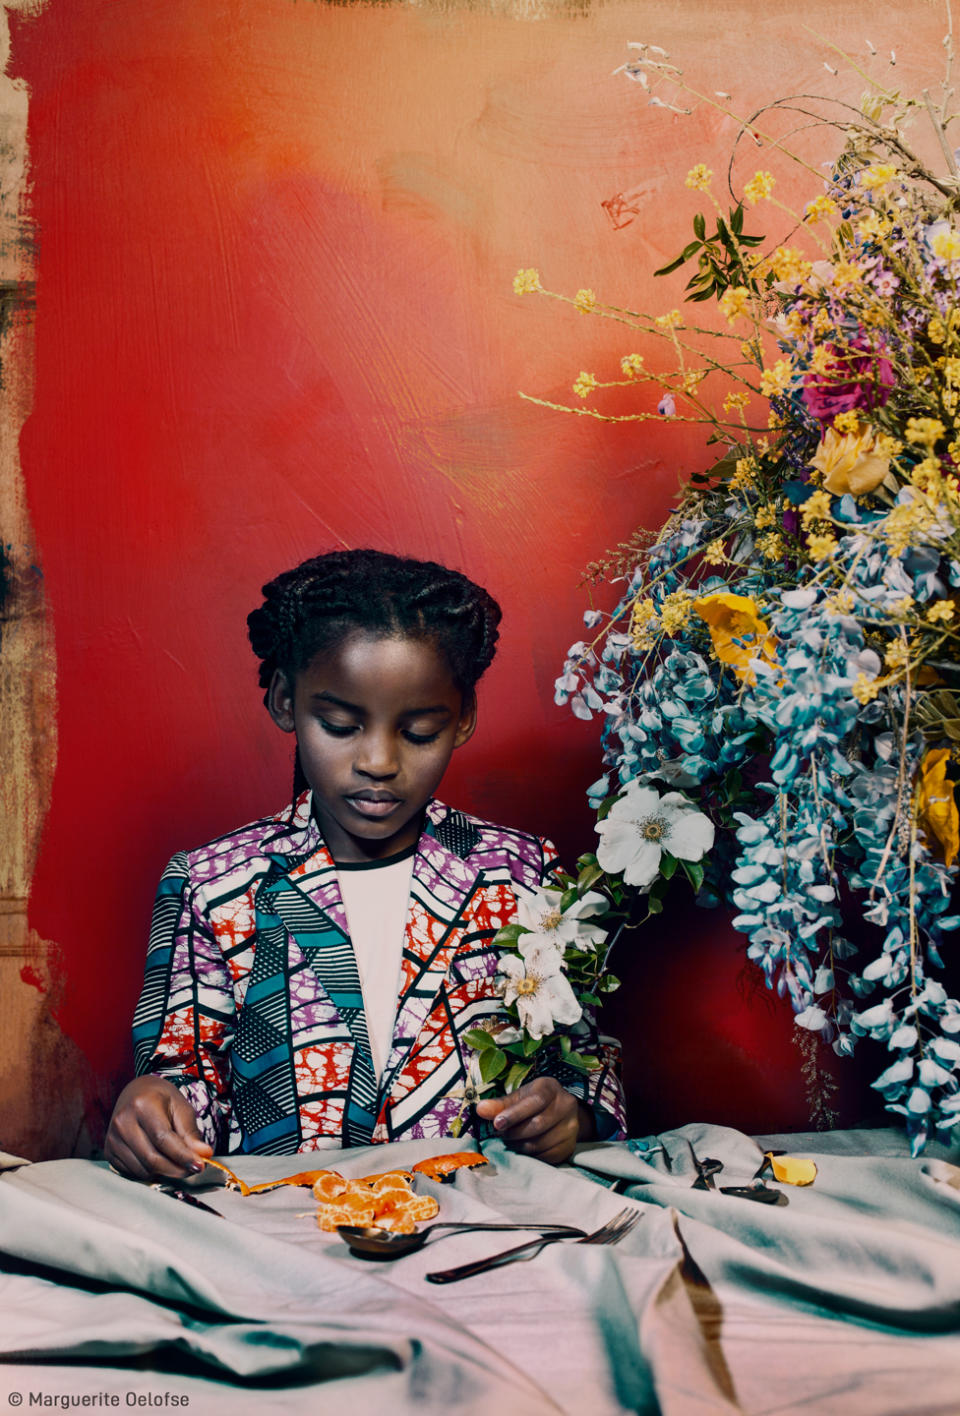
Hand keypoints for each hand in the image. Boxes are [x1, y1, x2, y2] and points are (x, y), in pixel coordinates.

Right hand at [104, 1076, 212, 1180]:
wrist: (136, 1093)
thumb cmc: (162, 1100)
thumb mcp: (181, 1108)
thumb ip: (191, 1133)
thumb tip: (204, 1155)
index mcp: (142, 1105)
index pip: (163, 1139)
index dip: (183, 1156)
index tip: (200, 1166)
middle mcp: (123, 1121)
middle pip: (152, 1158)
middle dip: (176, 1169)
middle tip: (192, 1169)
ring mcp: (112, 1138)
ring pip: (142, 1169)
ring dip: (164, 1173)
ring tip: (176, 1163)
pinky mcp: (109, 1151)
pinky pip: (131, 1172)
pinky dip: (149, 1173)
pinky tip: (159, 1162)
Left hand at [475, 1078, 593, 1165]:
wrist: (560, 1113)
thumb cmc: (533, 1102)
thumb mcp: (518, 1097)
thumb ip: (500, 1104)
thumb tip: (481, 1109)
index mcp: (551, 1088)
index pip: (534, 1102)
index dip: (514, 1114)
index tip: (497, 1124)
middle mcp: (566, 1106)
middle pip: (537, 1125)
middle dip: (514, 1132)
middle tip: (500, 1134)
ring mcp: (571, 1127)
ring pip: (540, 1143)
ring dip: (519, 1146)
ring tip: (511, 1141)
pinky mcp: (569, 1146)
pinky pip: (546, 1156)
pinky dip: (530, 1155)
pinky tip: (523, 1148)